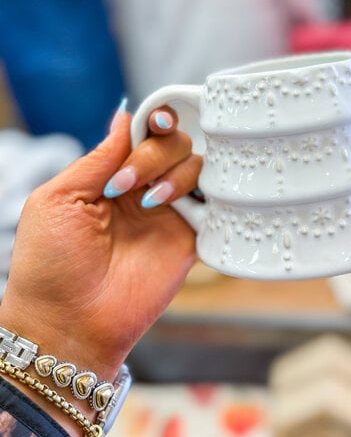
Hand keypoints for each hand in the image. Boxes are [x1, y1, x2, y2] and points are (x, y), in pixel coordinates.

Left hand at [0, 104, 201, 387]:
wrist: (68, 321)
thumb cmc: (50, 263)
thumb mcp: (60, 198)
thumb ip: (98, 158)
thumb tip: (125, 115)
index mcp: (111, 176)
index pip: (143, 133)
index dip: (155, 119)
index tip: (155, 121)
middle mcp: (144, 190)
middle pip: (174, 143)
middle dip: (155, 153)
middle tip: (126, 186)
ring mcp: (169, 214)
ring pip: (197, 167)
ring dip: (176, 174)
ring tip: (149, 204)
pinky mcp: (190, 241)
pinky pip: (215, 206)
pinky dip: (209, 195)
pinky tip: (180, 206)